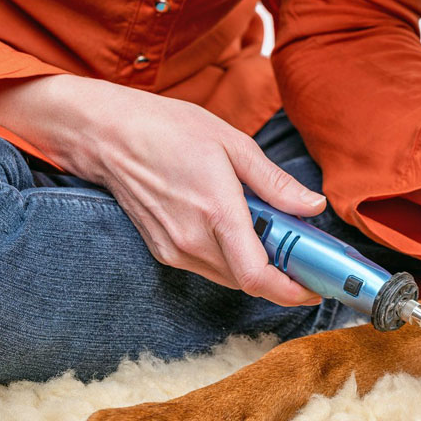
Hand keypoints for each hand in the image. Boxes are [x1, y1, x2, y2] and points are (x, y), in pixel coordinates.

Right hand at [0, 75, 325, 305]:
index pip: (256, 275)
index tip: (314, 288)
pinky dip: (233, 260)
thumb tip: (313, 206)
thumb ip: (276, 183)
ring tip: (275, 239)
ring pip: (230, 278)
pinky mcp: (163, 251)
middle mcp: (192, 241)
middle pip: (248, 282)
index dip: (290, 291)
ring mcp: (174, 250)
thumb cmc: (168, 130)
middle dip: (282, 276)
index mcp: (216, 212)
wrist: (106, 135)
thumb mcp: (233, 144)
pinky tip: (242, 234)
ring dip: (257, 268)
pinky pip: (210, 268)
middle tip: (304, 256)